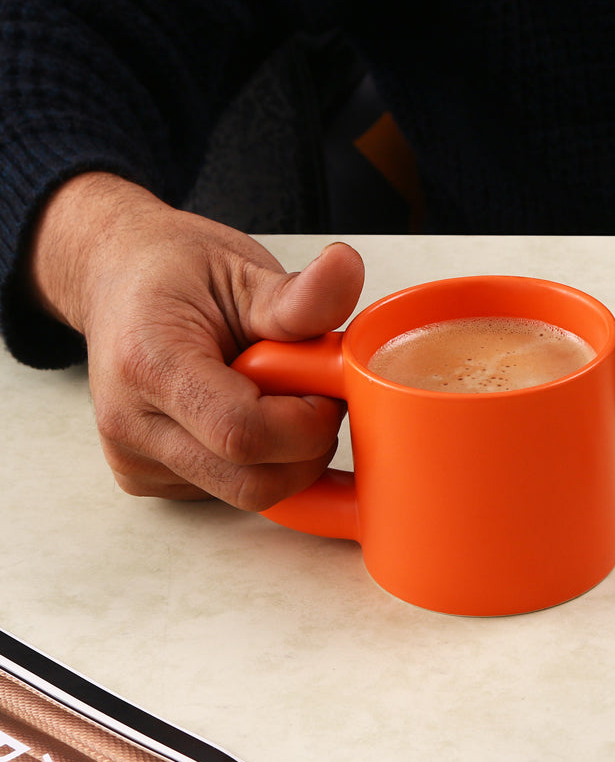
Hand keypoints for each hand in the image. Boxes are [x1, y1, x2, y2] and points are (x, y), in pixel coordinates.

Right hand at [28, 173, 364, 508]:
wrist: (119, 281)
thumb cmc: (178, 274)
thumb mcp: (244, 270)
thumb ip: (300, 294)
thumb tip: (347, 267)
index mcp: (149, 364)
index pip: (245, 433)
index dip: (309, 421)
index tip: (327, 384)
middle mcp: (129, 423)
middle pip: (252, 483)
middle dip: (308, 447)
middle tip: (314, 392)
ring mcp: (133, 459)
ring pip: (247, 494)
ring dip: (288, 456)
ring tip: (279, 396)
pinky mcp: (145, 480)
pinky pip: (229, 493)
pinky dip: (261, 462)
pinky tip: (251, 414)